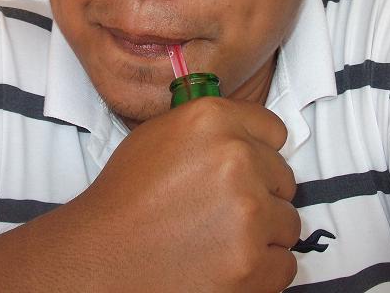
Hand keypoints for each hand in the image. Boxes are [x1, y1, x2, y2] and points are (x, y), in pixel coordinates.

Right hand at [70, 97, 299, 292]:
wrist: (101, 256)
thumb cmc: (125, 198)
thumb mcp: (159, 135)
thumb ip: (210, 128)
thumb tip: (248, 135)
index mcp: (211, 119)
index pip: (273, 130)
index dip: (260, 152)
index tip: (249, 169)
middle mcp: (236, 158)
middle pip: (283, 178)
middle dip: (261, 195)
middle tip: (222, 211)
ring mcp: (249, 212)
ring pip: (288, 222)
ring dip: (262, 233)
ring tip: (219, 239)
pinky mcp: (253, 263)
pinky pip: (284, 263)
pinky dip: (261, 270)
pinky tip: (224, 264)